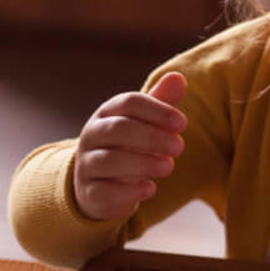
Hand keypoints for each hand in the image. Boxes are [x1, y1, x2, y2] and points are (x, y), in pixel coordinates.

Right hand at [72, 72, 187, 220]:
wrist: (99, 185)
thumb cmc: (127, 147)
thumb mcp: (143, 124)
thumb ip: (161, 102)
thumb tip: (178, 77)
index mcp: (107, 114)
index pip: (128, 102)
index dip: (157, 110)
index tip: (182, 123)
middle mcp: (92, 136)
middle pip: (118, 129)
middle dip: (152, 136)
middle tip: (180, 146)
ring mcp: (87, 165)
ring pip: (109, 160)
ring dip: (143, 163)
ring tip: (169, 167)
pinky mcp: (90, 194)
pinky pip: (104, 192)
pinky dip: (129, 192)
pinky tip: (150, 189)